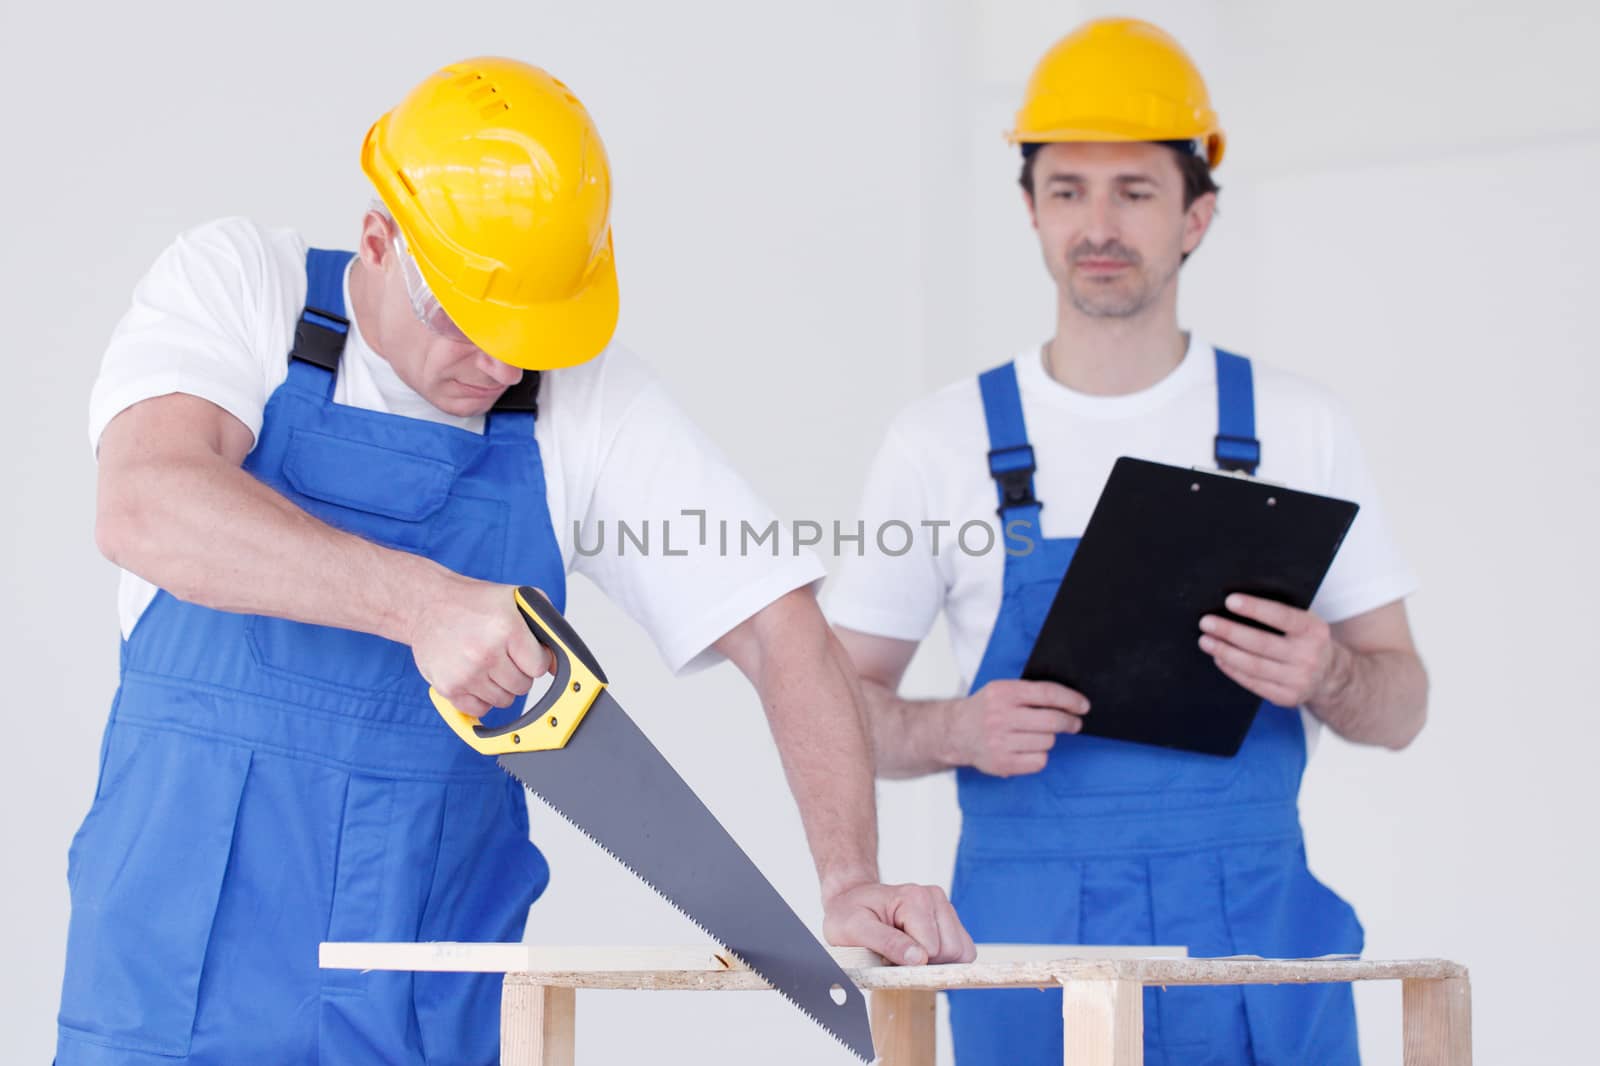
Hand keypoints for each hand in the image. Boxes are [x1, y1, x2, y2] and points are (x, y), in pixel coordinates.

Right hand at [407, 579, 555, 716]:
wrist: (427, 604)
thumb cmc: (471, 602)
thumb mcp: (516, 599)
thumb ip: (545, 625)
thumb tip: (559, 661)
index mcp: (505, 629)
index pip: (539, 667)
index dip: (536, 660)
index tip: (527, 652)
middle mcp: (485, 653)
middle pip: (523, 686)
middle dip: (519, 672)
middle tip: (504, 655)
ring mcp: (465, 673)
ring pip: (504, 700)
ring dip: (501, 686)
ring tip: (488, 662)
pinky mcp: (448, 688)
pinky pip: (480, 710)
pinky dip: (481, 698)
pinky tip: (476, 676)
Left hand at [822, 881, 975, 965]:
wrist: (850, 899)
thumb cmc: (849, 914)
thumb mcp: (855, 929)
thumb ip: (888, 943)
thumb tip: (920, 959)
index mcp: (914, 898)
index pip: (933, 949)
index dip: (911, 964)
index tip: (887, 958)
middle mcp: (934, 898)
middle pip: (953, 951)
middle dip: (927, 963)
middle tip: (897, 956)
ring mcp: (943, 908)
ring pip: (962, 952)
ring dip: (937, 962)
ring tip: (908, 953)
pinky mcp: (948, 920)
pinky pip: (962, 951)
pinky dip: (944, 960)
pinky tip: (920, 952)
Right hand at [949, 679, 1089, 775]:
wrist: (955, 732)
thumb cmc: (986, 709)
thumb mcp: (1002, 690)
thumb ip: (1030, 693)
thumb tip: (1070, 702)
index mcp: (1003, 693)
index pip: (1047, 694)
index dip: (1071, 700)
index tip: (1084, 706)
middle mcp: (1000, 716)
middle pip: (1052, 721)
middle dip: (1070, 723)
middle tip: (1074, 724)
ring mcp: (999, 742)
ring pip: (1047, 742)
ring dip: (1049, 739)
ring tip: (1037, 736)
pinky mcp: (1001, 763)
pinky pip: (1039, 761)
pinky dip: (1039, 756)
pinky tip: (1028, 749)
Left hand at [1199, 594, 1349, 707]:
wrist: (1330, 675)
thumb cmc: (1306, 640)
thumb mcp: (1305, 622)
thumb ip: (1280, 614)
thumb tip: (1235, 604)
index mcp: (1314, 631)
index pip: (1282, 616)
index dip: (1255, 608)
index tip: (1229, 600)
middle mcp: (1309, 656)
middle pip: (1261, 643)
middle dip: (1229, 632)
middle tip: (1206, 622)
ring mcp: (1299, 680)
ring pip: (1253, 666)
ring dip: (1225, 652)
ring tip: (1206, 641)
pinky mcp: (1287, 698)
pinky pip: (1253, 683)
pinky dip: (1232, 669)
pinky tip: (1219, 658)